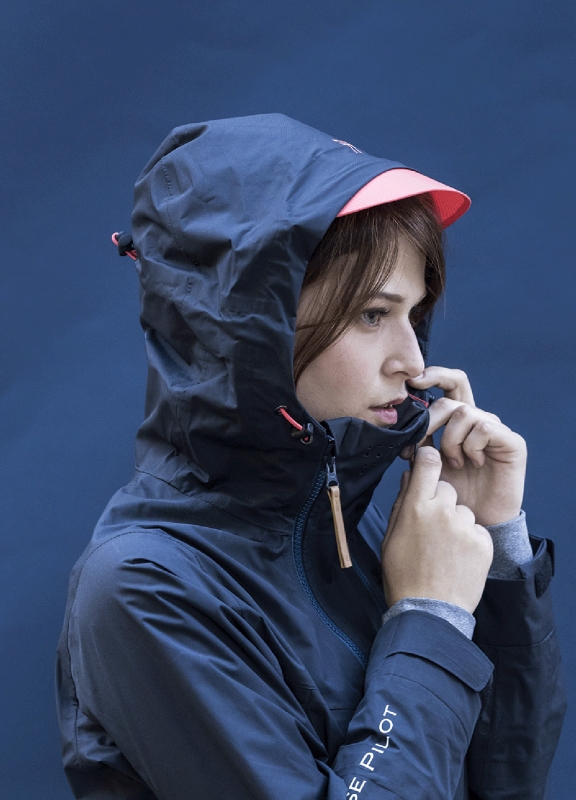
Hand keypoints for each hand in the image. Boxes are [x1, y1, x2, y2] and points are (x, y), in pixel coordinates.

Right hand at [382, 447, 492, 612]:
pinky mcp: (483, 542)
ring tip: (445, 549)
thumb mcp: (391, 536)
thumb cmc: (404, 575)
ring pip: (463, 510)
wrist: (429, 611)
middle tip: (433, 527)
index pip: (429, 462)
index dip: (429, 459)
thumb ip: (402, 502)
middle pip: (447, 488)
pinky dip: (470, 540)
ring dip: (456, 522)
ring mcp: (465, 526)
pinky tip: (458, 558)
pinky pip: (476, 529)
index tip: (429, 463)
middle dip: (441, 501)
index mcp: (416, 507)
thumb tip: (409, 477)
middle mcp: (442, 511)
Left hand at [404, 367, 526, 525]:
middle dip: (430, 419)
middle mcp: (478, 419)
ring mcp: (496, 429)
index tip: (413, 381)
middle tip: (420, 446)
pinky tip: (470, 464)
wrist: (475, 521)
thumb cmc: (452, 494)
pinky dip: (470, 446)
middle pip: (452, 396)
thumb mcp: (427, 465)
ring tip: (452, 463)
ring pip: (464, 412)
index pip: (449, 384)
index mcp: (457, 421)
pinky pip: (484, 427)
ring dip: (450, 440)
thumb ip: (419, 441)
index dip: (433, 375)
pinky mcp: (512, 442)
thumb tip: (403, 422)